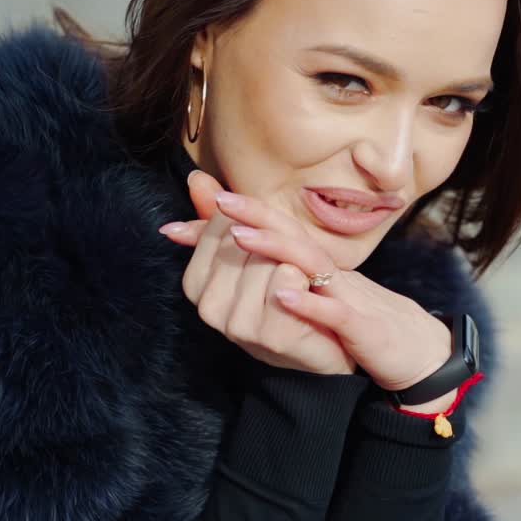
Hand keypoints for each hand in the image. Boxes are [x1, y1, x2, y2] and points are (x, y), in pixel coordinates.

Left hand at [159, 174, 453, 402]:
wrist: (409, 348)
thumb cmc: (349, 318)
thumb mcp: (304, 294)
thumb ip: (265, 270)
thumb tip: (225, 244)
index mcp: (310, 262)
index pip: (270, 228)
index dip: (233, 222)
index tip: (191, 208)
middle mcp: (325, 270)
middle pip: (289, 233)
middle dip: (254, 216)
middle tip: (219, 201)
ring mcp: (344, 294)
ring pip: (310, 263)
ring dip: (275, 246)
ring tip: (241, 234)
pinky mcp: (362, 325)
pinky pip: (335, 311)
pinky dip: (310, 303)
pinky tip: (285, 294)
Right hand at [160, 170, 355, 375]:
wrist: (324, 342)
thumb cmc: (284, 293)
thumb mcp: (251, 252)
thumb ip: (218, 218)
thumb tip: (196, 177)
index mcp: (197, 285)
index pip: (220, 226)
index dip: (251, 224)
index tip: (267, 244)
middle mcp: (210, 309)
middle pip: (243, 241)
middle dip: (272, 244)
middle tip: (291, 265)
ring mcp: (238, 326)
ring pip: (266, 260)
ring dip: (292, 263)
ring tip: (301, 283)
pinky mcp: (271, 338)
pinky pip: (287, 281)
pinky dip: (303, 279)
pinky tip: (308, 291)